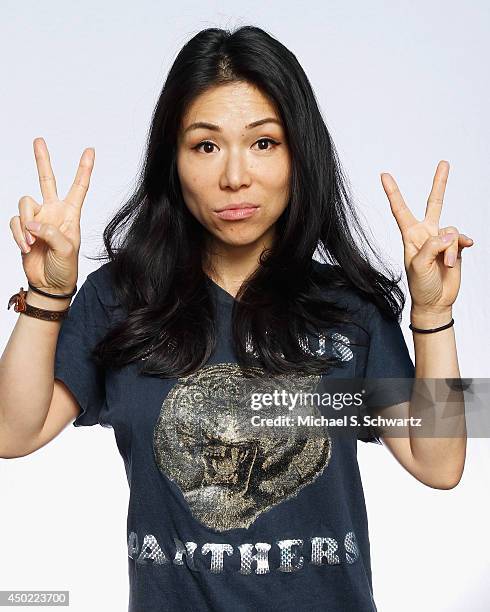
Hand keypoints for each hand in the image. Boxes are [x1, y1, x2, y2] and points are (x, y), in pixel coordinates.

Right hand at [9, 138, 94, 293]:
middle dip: (42, 161)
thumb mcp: (67, 250)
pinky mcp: (23, 229)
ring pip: (24, 204)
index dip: (84, 169)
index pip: (79, 187)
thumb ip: (51, 232)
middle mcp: (53, 212)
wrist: (49, 284)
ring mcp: (37, 219)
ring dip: (26, 224)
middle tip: (38, 140)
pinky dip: (19, 234)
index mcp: (71, 214)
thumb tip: (32, 222)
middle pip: (46, 180)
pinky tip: (26, 247)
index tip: (90, 150)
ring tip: (33, 243)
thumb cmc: (65, 268)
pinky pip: (16, 222)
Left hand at [380, 160, 473, 315]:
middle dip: (440, 183)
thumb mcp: (418, 266)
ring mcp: (442, 240)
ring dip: (451, 249)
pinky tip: (465, 250)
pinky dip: (463, 245)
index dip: (393, 192)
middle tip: (444, 163)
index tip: (384, 175)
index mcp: (410, 236)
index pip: (400, 209)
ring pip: (451, 230)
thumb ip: (431, 247)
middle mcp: (426, 234)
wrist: (436, 302)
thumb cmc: (420, 286)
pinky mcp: (456, 247)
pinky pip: (462, 238)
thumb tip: (448, 234)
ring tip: (448, 264)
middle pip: (434, 203)